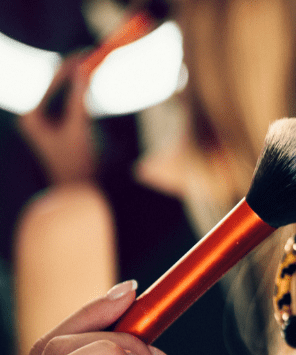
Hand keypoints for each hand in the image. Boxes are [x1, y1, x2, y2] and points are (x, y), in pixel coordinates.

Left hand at [17, 53, 98, 184]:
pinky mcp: (60, 129)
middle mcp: (35, 118)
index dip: (71, 66)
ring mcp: (47, 124)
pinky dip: (83, 95)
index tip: (88, 53)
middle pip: (58, 86)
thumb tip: (83, 71)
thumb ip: (79, 99)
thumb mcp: (78, 129)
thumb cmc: (77, 165)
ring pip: (65, 94)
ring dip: (81, 83)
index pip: (52, 83)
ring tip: (96, 67)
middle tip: (95, 56)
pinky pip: (71, 105)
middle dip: (76, 72)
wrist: (80, 193)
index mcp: (32, 117)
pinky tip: (93, 86)